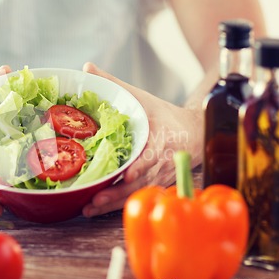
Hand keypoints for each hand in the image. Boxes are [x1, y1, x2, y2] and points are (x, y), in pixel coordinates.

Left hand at [81, 62, 202, 216]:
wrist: (192, 132)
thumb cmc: (163, 114)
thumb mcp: (141, 97)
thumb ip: (113, 83)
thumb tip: (86, 68)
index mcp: (161, 136)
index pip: (153, 153)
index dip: (142, 164)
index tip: (129, 173)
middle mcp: (162, 160)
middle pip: (140, 180)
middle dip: (118, 192)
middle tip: (95, 199)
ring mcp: (159, 175)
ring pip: (136, 192)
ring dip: (113, 203)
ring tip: (89, 209)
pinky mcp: (154, 184)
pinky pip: (136, 196)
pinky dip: (116, 205)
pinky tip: (96, 209)